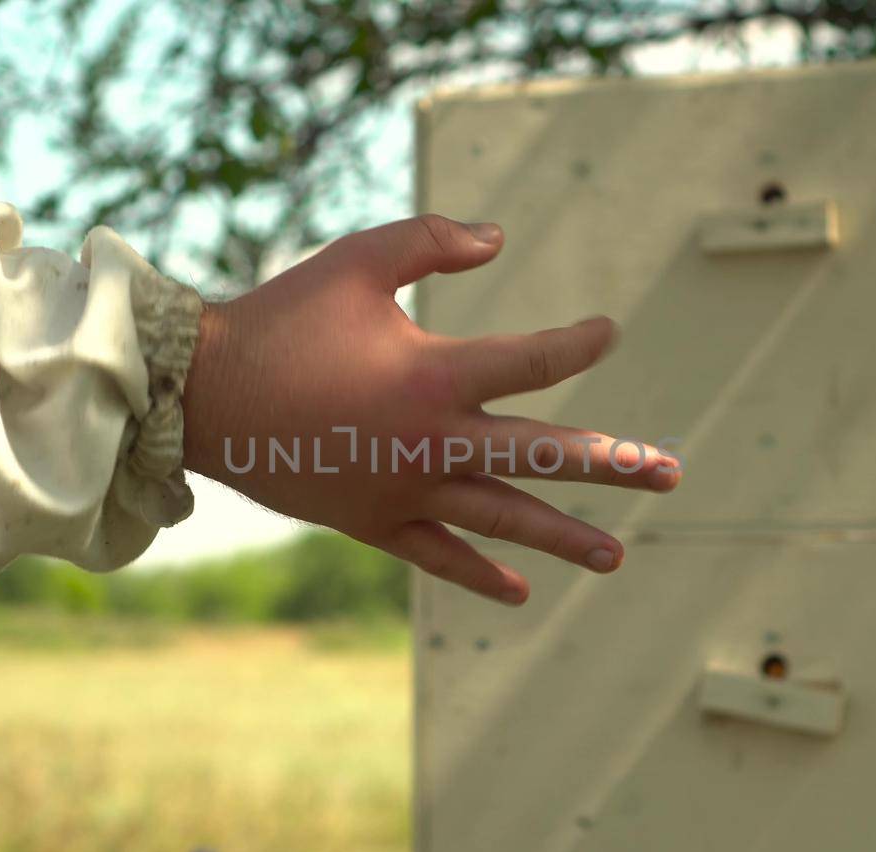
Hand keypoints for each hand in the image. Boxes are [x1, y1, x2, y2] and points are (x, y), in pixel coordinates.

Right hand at [181, 214, 679, 604]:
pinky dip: (478, 571)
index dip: (579, 343)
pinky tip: (518, 590)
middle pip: (541, 457)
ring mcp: (404, 489)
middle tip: (670, 471)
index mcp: (434, 375)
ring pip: (501, 517)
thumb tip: (500, 237)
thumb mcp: (360, 261)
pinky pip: (438, 554)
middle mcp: (431, 441)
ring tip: (618, 555)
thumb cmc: (282, 318)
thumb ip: (434, 240)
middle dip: (612, 463)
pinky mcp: (373, 520)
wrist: (204, 395)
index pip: (534, 363)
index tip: (606, 332)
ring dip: (562, 536)